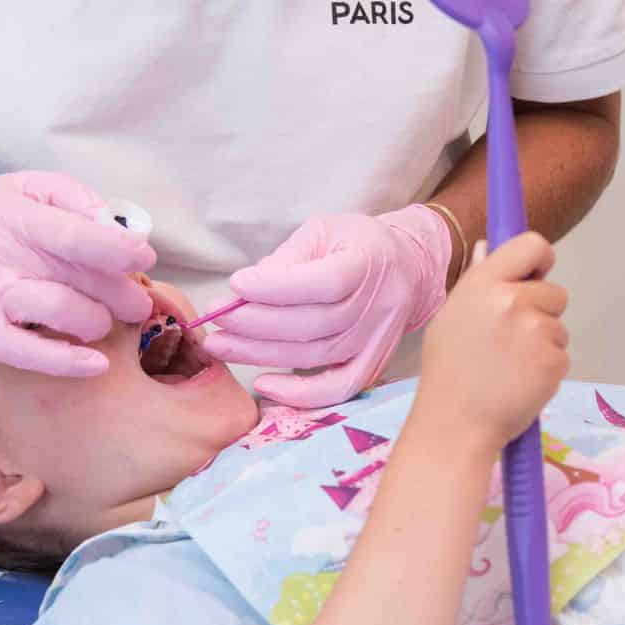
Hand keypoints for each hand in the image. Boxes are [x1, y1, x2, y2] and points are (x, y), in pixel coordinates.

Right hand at [0, 170, 155, 375]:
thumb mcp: (11, 192)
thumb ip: (65, 196)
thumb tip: (112, 221)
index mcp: (12, 214)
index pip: (76, 232)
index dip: (118, 248)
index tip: (143, 257)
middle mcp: (1, 253)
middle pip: (78, 275)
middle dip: (121, 292)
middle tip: (138, 302)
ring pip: (62, 310)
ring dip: (96, 321)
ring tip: (103, 323)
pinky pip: (32, 352)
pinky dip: (69, 361)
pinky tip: (95, 363)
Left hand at [201, 205, 451, 407]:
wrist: (408, 267)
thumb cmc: (356, 244)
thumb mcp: (325, 231)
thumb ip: (289, 257)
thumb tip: (245, 290)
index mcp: (369, 261)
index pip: (325, 281)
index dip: (279, 287)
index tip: (236, 284)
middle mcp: (379, 304)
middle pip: (314, 324)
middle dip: (256, 323)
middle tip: (217, 319)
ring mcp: (378, 340)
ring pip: (317, 355)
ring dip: (262, 353)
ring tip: (221, 345)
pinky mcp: (373, 364)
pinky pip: (339, 388)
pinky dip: (301, 394)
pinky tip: (264, 384)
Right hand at [415, 233, 568, 451]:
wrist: (455, 426)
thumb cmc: (448, 372)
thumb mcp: (452, 317)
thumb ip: (477, 281)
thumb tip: (490, 246)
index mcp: (483, 283)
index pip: (531, 244)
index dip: (541, 259)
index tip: (537, 276)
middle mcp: (511, 299)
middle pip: (555, 291)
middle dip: (542, 312)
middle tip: (511, 341)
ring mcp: (535, 330)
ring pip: (559, 327)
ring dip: (544, 345)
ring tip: (510, 367)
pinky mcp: (553, 361)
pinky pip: (562, 356)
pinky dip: (547, 370)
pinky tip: (521, 383)